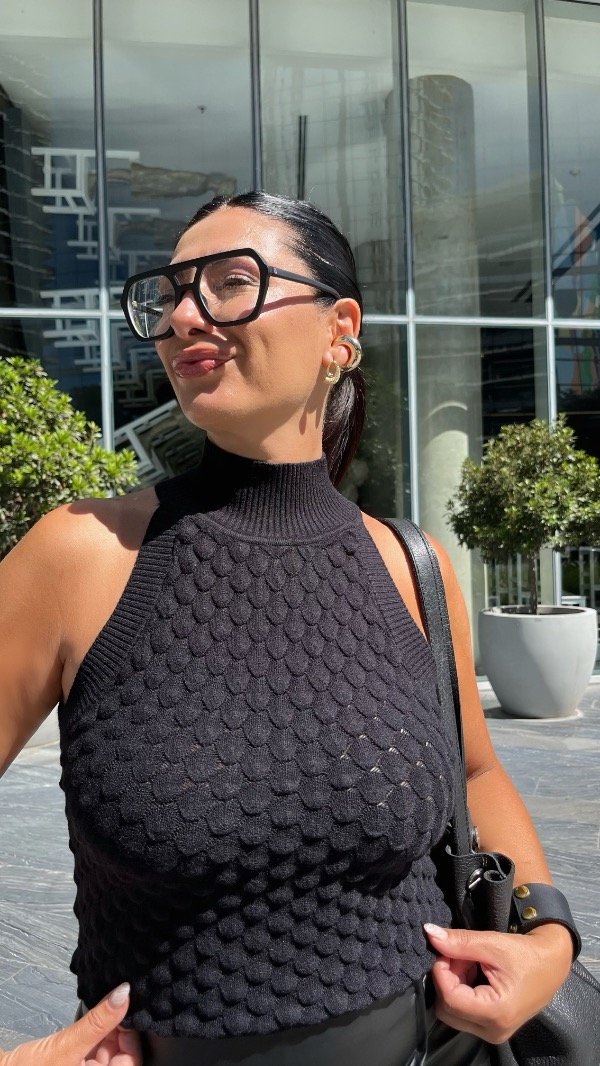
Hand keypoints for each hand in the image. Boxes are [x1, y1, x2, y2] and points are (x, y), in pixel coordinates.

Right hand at [0, 983, 142, 1065]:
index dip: (132, 1040)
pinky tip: (93, 1021)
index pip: (131, 1064)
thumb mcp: (67, 1046)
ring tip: (104, 1010)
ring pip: (110, 1052)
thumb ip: (98, 1022)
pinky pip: (95, 1051)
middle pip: (122, 1057)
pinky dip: (97, 1035)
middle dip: (120, 1032)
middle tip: (115, 1006)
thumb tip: (124, 994)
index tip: (126, 1014)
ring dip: (109, 1031)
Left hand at [424, 921, 572, 1043]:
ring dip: (453, 984)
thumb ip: (459, 942)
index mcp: (496, 1013)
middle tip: (459, 956)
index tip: (446, 950)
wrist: (552, 965)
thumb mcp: (492, 943)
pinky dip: (461, 991)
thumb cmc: (527, 955)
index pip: (449, 998)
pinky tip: (473, 972)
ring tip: (470, 963)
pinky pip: (463, 1014)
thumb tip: (430, 933)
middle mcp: (493, 1031)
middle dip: (446, 979)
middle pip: (447, 1009)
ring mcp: (493, 1033)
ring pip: (452, 1012)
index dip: (441, 971)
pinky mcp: (492, 1029)